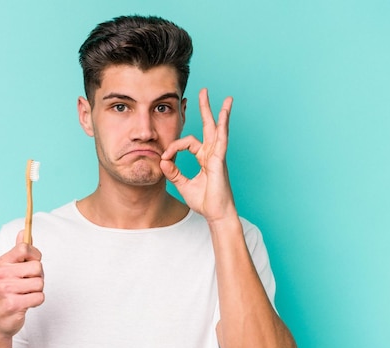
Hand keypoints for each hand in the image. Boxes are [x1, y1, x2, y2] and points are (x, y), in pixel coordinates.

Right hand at [0, 230, 44, 342]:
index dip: (35, 255)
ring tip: (25, 294)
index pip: (24, 248)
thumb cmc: (7, 292)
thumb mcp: (9, 270)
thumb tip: (24, 231)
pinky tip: (26, 303)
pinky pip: (39, 297)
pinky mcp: (13, 305)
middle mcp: (2, 275)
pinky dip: (36, 301)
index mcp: (2, 263)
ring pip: (40, 283)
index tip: (31, 262)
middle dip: (38, 277)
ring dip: (37, 290)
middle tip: (28, 284)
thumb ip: (19, 252)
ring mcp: (6, 290)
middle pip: (37, 267)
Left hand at [160, 88, 236, 222]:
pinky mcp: (220, 160)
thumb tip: (163, 161)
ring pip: (218, 129)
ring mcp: (218, 156)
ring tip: (226, 98)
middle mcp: (212, 154)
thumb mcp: (183, 184)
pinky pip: (220, 140)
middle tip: (204, 92)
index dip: (173, 147)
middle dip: (205, 109)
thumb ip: (173, 172)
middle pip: (208, 126)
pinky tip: (224, 114)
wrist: (216, 213)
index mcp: (204, 158)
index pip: (187, 142)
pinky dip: (222, 127)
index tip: (164, 157)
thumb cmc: (204, 201)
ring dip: (220, 113)